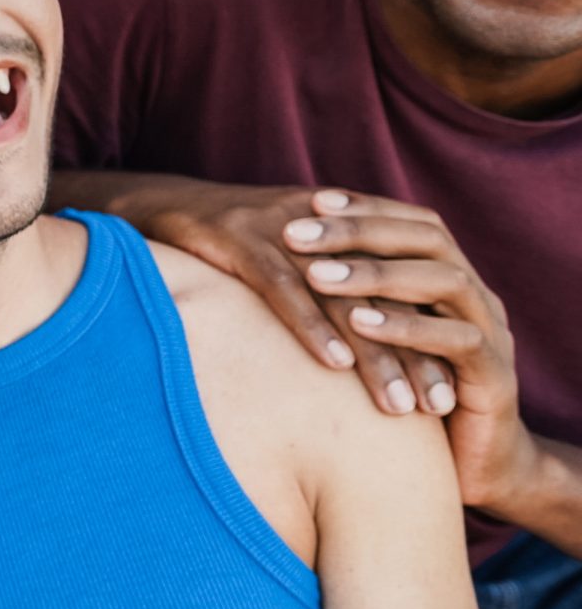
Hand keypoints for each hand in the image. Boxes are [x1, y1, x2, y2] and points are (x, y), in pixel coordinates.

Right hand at [115, 180, 458, 415]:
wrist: (157, 201)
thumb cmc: (224, 245)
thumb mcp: (287, 261)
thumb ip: (328, 291)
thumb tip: (362, 353)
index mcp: (344, 229)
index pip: (403, 290)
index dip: (428, 341)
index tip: (450, 395)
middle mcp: (324, 226)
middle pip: (385, 297)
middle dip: (414, 355)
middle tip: (438, 407)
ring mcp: (282, 229)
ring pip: (343, 298)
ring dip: (374, 354)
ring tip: (396, 406)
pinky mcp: (241, 237)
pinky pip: (283, 287)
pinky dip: (311, 326)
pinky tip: (334, 364)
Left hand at [289, 201, 536, 514]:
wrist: (476, 467)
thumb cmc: (408, 396)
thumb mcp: (377, 342)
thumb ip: (352, 303)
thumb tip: (286, 267)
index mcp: (451, 279)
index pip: (411, 224)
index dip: (365, 209)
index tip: (310, 201)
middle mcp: (476, 296)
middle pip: (427, 238)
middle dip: (359, 231)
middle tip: (295, 230)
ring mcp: (492, 332)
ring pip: (444, 280)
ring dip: (376, 275)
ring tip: (316, 274)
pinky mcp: (496, 376)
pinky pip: (457, 340)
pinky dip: (407, 328)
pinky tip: (359, 322)